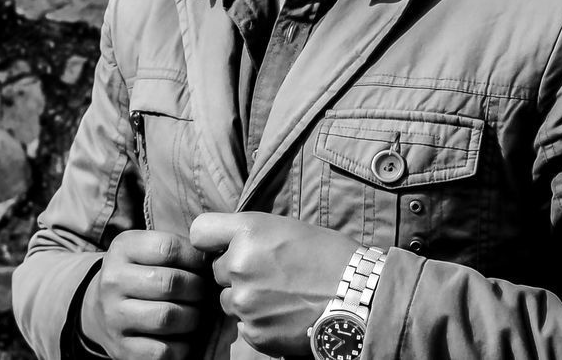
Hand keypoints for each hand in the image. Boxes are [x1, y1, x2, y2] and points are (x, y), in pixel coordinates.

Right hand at [82, 229, 210, 359]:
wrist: (102, 310)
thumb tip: (218, 257)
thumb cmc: (141, 276)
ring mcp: (114, 316)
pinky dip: (182, 347)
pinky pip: (163, 351)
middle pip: (171, 283)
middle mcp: (112, 281)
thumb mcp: (148, 252)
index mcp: (122, 249)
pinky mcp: (121, 348)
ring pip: (168, 317)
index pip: (168, 248)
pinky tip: (182, 337)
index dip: (196, 258)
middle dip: (198, 290)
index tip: (205, 267)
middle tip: (203, 294)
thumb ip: (179, 250)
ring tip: (194, 315)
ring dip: (192, 318)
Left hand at [189, 212, 358, 356]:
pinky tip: (286, 315)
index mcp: (247, 230)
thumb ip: (249, 234)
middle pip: (217, 271)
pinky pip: (244, 326)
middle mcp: (238, 264)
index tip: (222, 247)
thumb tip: (225, 243)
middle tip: (271, 275)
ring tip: (282, 297)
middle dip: (236, 273)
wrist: (362, 297)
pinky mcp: (254, 332)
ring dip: (247, 300)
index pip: (199, 232)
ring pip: (229, 300)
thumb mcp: (285, 228)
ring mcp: (244, 301)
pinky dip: (260, 323)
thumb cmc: (330, 256)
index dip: (211, 241)